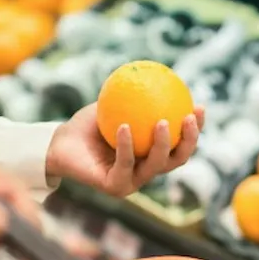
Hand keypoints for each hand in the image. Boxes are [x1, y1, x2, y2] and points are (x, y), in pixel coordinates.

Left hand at [46, 103, 204, 196]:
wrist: (59, 144)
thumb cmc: (88, 124)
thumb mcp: (115, 103)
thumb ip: (137, 94)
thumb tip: (160, 72)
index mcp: (152, 154)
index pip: (181, 143)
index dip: (196, 129)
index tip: (199, 106)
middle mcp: (147, 170)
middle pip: (178, 159)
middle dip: (190, 140)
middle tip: (189, 117)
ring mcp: (133, 181)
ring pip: (157, 165)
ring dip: (163, 144)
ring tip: (164, 122)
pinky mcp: (116, 187)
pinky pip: (125, 164)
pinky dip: (126, 145)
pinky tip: (124, 126)